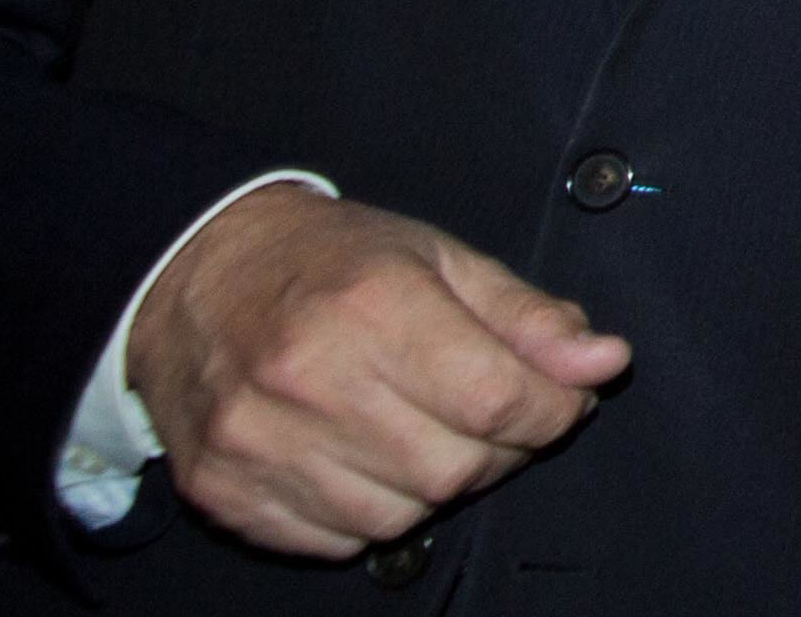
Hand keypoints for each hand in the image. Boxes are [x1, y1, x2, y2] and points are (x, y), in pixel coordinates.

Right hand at [126, 185, 630, 559]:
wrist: (195, 277)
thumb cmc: (330, 261)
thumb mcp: (441, 259)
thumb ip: (527, 317)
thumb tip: (604, 363)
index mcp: (374, 306)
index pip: (497, 398)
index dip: (552, 409)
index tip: (564, 399)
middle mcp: (309, 380)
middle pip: (453, 468)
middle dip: (502, 450)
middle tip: (496, 415)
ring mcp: (258, 444)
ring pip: (399, 515)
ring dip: (436, 485)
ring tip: (426, 431)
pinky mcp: (223, 491)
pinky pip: (334, 541)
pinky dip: (371, 512)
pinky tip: (368, 459)